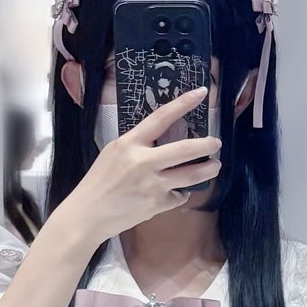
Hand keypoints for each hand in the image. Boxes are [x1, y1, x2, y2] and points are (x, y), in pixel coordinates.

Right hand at [60, 89, 221, 243]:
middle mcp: (144, 162)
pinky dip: (180, 193)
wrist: (89, 213)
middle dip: (205, 145)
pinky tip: (176, 192)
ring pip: (190, 175)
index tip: (201, 93)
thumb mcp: (114, 152)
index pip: (161, 117)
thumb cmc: (99, 181)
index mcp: (130, 143)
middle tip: (217, 143)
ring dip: (207, 170)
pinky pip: (178, 195)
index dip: (183, 104)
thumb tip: (161, 140)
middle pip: (184, 149)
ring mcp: (152, 185)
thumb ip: (137, 145)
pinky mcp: (157, 204)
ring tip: (215, 166)